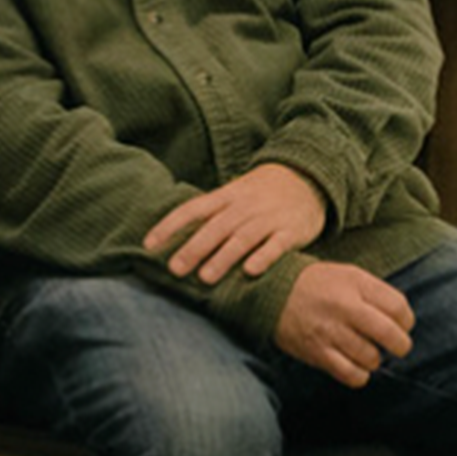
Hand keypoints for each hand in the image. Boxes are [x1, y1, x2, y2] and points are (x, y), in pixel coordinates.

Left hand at [142, 162, 329, 286]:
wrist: (307, 178)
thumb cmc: (259, 195)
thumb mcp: (232, 196)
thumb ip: (206, 215)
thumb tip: (169, 239)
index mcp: (226, 197)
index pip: (192, 210)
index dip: (169, 226)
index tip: (149, 245)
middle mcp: (244, 207)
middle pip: (216, 227)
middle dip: (194, 248)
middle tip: (174, 270)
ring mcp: (269, 218)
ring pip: (243, 237)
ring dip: (223, 257)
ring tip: (205, 277)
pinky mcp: (291, 231)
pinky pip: (276, 244)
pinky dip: (264, 256)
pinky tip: (250, 271)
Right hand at [272, 260, 416, 385]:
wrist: (270, 291)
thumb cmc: (315, 284)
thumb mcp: (347, 275)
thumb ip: (375, 293)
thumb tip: (401, 320)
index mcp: (355, 283)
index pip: (398, 307)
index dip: (407, 321)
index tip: (402, 325)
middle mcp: (345, 307)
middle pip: (391, 335)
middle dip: (401, 346)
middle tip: (397, 346)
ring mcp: (330, 331)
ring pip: (372, 358)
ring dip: (375, 359)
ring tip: (367, 352)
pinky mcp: (317, 352)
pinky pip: (351, 375)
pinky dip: (360, 375)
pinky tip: (356, 366)